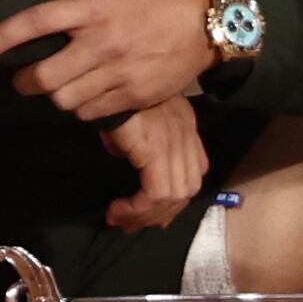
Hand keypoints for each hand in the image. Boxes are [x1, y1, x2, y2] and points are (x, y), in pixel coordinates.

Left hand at [0, 0, 214, 121]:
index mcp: (93, 7)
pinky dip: (80, 108)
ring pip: (64, 100)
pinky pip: (90, 113)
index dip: (0, 38)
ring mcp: (119, 73)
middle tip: (24, 77)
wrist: (203, 25)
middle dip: (25, 81)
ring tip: (59, 85)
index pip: (36, 21)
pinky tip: (85, 95)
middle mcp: (103, 41)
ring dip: (54, 96)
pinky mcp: (134, 96)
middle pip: (44, 77)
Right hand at [98, 96, 207, 231]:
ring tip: (121, 220)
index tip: (154, 210)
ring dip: (147, 215)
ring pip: (174, 196)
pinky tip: (118, 210)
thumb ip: (136, 136)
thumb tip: (125, 155)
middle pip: (189, 187)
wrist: (106, 78)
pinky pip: (156, 194)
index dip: (178, 194)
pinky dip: (138, 208)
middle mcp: (185, 135)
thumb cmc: (114, 94)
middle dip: (163, 213)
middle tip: (134, 223)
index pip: (196, 169)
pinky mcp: (156, 151)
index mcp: (184, 124)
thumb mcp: (131, 114)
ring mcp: (174, 143)